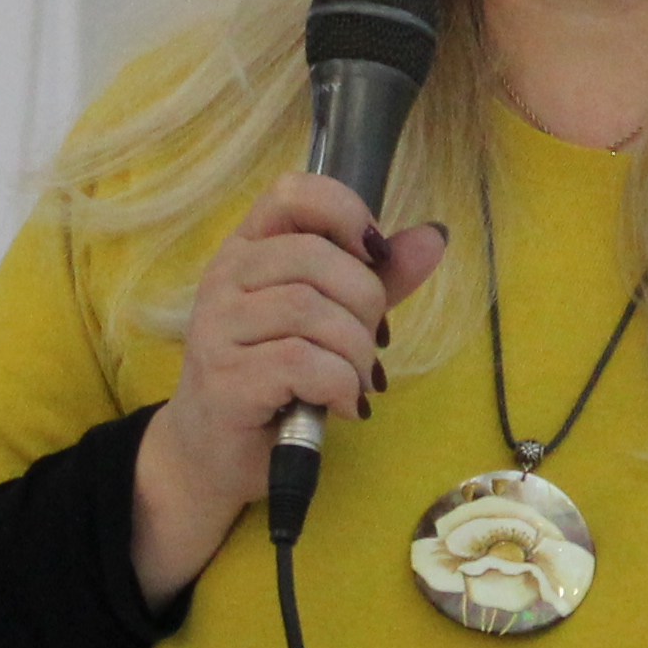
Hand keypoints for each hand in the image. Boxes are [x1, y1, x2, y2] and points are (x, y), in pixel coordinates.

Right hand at [129, 175, 446, 603]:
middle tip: (371, 344)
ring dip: (355, 352)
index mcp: (248, 249)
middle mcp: (224, 278)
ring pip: (310, 310)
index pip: (291, 192)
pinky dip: (341, 385)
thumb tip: (434, 236)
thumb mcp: (329, 322)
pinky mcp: (225, 378)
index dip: (345, 212)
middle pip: (314, 257)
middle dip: (365, 302)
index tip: (373, 255)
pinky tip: (344, 405)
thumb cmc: (274, 381)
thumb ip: (377, 278)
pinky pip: (302, 362)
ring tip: (358, 381)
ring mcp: (217, 327)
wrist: (214, 455)